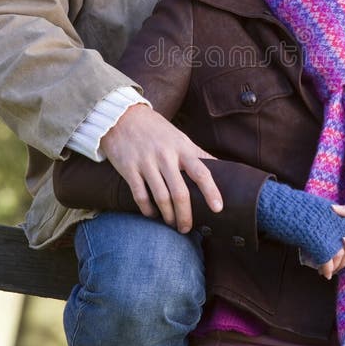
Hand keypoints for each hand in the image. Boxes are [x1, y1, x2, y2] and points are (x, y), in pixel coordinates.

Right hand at [100, 103, 221, 231]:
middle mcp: (165, 156)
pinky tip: (152, 214)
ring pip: (161, 198)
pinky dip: (148, 210)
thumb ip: (198, 154)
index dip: (211, 192)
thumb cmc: (156, 130)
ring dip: (168, 216)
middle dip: (185, 215)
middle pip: (180, 193)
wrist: (122, 117)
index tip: (218, 208)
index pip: (201, 172)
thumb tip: (222, 168)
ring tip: (171, 223)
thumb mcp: (180, 138)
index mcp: (182, 148)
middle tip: (187, 228)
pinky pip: (140, 196)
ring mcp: (146, 163)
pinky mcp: (128, 169)